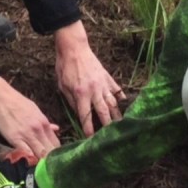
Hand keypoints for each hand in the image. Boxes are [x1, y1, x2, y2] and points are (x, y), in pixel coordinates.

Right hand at [0, 76, 59, 159]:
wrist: (1, 98)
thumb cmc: (18, 103)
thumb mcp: (35, 110)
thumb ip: (45, 122)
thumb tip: (56, 129)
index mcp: (44, 123)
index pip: (56, 143)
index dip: (56, 153)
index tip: (54, 159)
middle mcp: (38, 130)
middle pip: (50, 151)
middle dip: (51, 160)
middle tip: (49, 167)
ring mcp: (27, 136)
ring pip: (40, 154)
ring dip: (41, 162)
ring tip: (41, 169)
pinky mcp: (15, 140)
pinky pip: (26, 154)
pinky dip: (29, 160)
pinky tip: (30, 164)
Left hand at [54, 21, 124, 135]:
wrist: (74, 48)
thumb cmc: (65, 67)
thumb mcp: (62, 86)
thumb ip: (72, 102)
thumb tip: (80, 115)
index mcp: (81, 93)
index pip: (86, 116)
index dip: (88, 129)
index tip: (91, 139)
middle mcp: (94, 90)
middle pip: (103, 111)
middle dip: (108, 125)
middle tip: (112, 136)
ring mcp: (103, 83)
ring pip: (113, 102)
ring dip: (117, 115)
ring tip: (121, 125)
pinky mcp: (107, 77)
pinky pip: (117, 90)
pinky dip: (121, 99)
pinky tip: (125, 106)